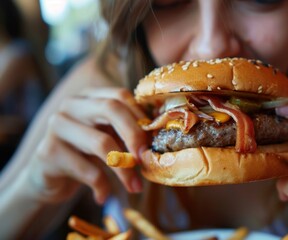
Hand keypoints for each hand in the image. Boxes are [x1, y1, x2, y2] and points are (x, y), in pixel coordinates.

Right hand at [30, 87, 147, 203]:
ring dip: (123, 169)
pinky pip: (86, 169)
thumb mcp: (109, 138)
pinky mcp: (48, 151)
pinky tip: (104, 196)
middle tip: (146, 159)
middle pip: (110, 108)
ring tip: (134, 187)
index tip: (154, 142)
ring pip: (100, 142)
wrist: (49, 177)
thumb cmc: (86, 154)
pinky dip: (101, 186)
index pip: (121, 96)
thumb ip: (128, 132)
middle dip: (134, 135)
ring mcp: (57, 126)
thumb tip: (159, 139)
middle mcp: (71, 105)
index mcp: (89, 96)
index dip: (141, 118)